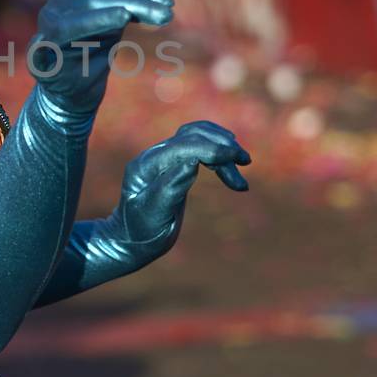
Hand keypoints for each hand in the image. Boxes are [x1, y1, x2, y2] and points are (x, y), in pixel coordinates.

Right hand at [29, 0, 173, 115]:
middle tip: (168, 14)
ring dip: (109, 14)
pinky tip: (116, 22)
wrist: (74, 90)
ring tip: (131, 14)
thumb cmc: (93, 47)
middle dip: (135, 3)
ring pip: (79, 15)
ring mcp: (45, 27)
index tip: (170, 3)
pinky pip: (62, 37)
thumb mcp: (114, 13)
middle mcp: (55, 4)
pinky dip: (89, 25)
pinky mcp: (39, 54)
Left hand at [115, 120, 250, 256]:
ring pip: (198, 138)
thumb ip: (171, 187)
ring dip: (222, 147)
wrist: (131, 240)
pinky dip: (217, 154)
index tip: (237, 158)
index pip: (182, 146)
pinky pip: (198, 148)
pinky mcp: (174, 164)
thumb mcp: (155, 213)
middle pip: (192, 135)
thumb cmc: (142, 231)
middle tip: (245, 160)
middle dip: (221, 145)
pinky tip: (230, 168)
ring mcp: (163, 158)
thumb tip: (193, 162)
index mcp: (146, 165)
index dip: (211, 148)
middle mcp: (154, 156)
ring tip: (244, 163)